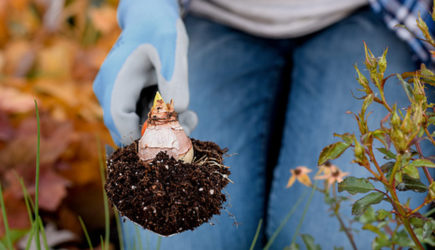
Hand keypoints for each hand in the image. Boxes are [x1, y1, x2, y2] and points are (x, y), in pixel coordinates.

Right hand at [93, 0, 196, 145]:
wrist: (150, 16)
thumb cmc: (159, 27)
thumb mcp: (171, 47)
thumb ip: (174, 78)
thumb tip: (178, 111)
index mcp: (115, 82)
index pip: (121, 123)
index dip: (145, 137)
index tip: (175, 138)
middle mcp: (110, 93)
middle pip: (128, 131)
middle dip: (160, 136)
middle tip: (190, 128)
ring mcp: (119, 97)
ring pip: (139, 128)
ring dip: (166, 130)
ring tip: (192, 118)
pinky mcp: (131, 98)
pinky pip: (145, 119)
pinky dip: (165, 121)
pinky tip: (187, 112)